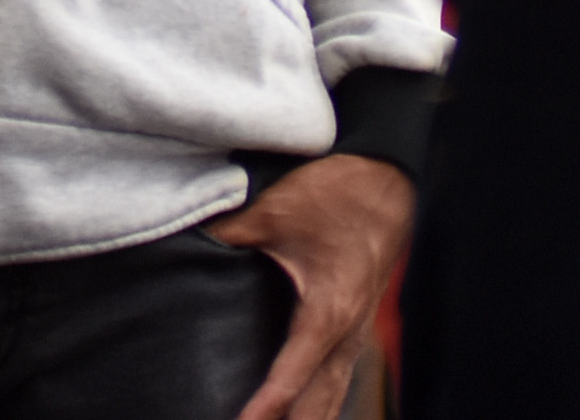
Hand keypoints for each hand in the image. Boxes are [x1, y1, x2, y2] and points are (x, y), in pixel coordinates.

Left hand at [206, 154, 414, 419]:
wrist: (388, 182)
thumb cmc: (339, 195)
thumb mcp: (278, 209)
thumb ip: (231, 229)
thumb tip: (191, 240)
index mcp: (329, 311)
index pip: (293, 375)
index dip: (267, 406)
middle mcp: (348, 334)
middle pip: (318, 403)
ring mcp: (358, 335)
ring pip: (333, 399)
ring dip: (308, 419)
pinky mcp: (358, 328)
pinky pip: (339, 382)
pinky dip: (321, 406)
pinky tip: (303, 414)